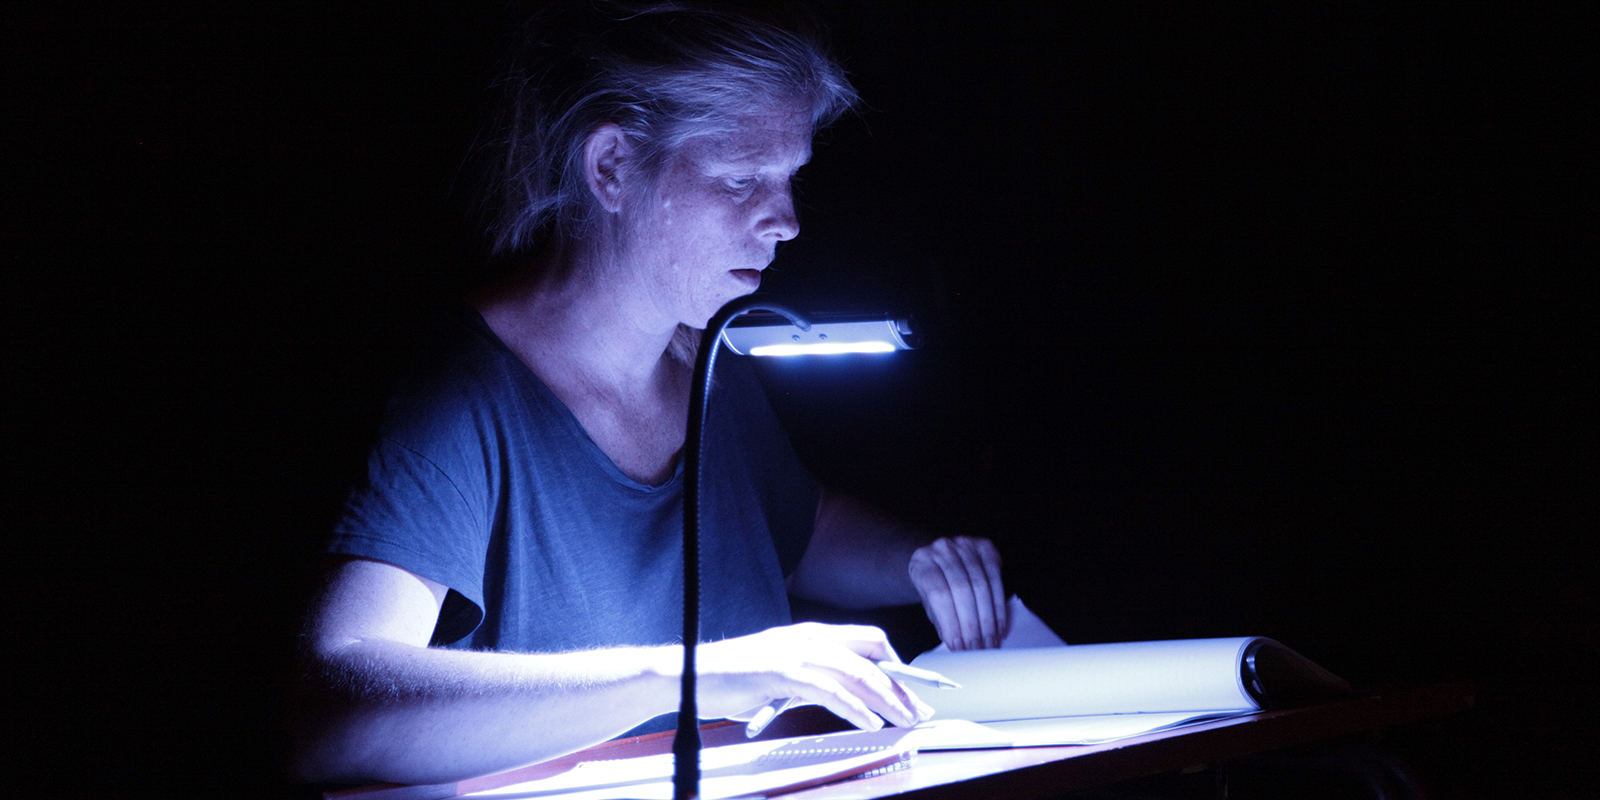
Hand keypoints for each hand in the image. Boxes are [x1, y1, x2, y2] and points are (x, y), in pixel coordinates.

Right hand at [692, 623, 933, 730]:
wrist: (690, 674)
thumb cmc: (736, 678)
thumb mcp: (784, 674)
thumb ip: (816, 679)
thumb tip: (851, 698)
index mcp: (813, 634)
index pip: (870, 641)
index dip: (899, 664)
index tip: (917, 690)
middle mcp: (809, 638)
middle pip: (871, 658)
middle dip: (901, 687)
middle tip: (920, 711)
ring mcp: (795, 653)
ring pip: (856, 673)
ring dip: (886, 699)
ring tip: (905, 720)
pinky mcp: (782, 672)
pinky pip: (829, 690)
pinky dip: (855, 708)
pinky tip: (870, 723)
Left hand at [908, 536, 1006, 649]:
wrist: (940, 559)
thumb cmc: (934, 585)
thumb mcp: (929, 602)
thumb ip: (941, 620)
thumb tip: (958, 644)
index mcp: (923, 562)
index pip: (939, 594)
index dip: (951, 622)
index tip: (958, 645)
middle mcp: (944, 548)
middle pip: (963, 590)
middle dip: (972, 624)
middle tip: (977, 648)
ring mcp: (965, 544)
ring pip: (982, 586)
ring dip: (988, 619)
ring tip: (989, 642)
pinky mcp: (986, 547)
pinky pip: (996, 579)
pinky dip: (999, 607)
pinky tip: (998, 626)